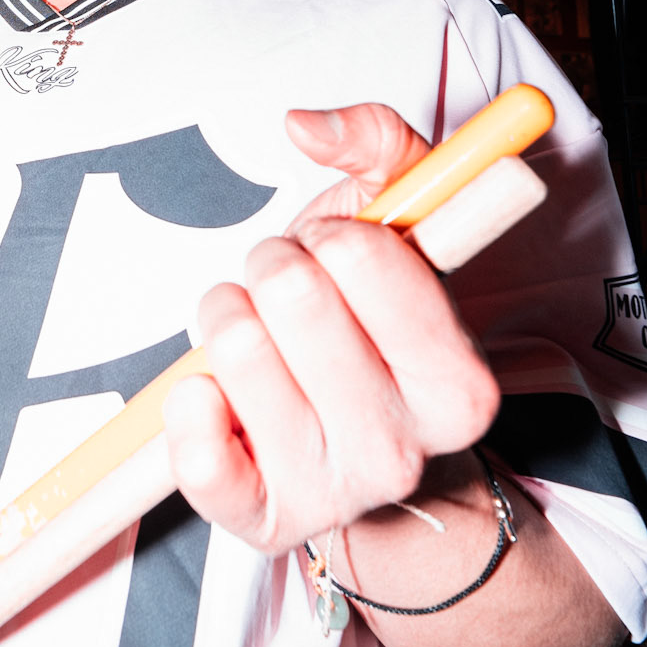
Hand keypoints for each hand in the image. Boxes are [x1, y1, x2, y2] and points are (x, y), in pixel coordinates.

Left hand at [163, 102, 500, 556]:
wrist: (354, 446)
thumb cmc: (370, 323)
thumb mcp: (400, 221)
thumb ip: (376, 142)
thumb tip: (303, 124)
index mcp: (459, 383)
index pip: (365, 259)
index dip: (333, 234)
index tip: (339, 252)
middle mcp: (403, 449)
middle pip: (291, 295)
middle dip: (273, 264)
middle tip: (287, 288)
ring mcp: (331, 493)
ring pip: (232, 350)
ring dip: (226, 315)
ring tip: (256, 333)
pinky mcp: (260, 523)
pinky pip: (196, 455)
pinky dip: (187, 402)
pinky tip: (211, 391)